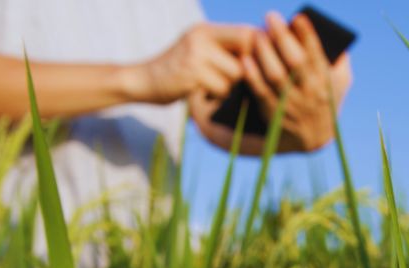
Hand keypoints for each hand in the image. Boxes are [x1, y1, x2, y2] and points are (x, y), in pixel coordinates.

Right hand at [128, 23, 256, 103]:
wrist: (142, 81)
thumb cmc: (177, 70)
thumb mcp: (199, 49)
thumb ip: (226, 48)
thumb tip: (265, 52)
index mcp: (206, 30)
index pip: (247, 32)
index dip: (258, 49)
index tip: (257, 65)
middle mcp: (201, 37)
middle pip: (247, 53)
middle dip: (247, 69)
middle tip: (236, 79)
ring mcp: (196, 55)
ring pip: (237, 74)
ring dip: (231, 86)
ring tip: (213, 86)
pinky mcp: (192, 75)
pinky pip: (223, 88)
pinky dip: (218, 96)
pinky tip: (204, 93)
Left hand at [243, 11, 352, 151]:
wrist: (314, 139)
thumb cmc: (326, 100)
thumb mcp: (341, 82)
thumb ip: (340, 60)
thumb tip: (333, 36)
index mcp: (326, 81)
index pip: (317, 54)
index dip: (307, 35)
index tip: (298, 17)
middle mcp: (310, 93)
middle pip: (295, 62)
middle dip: (282, 37)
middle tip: (270, 16)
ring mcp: (291, 104)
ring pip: (276, 76)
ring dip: (265, 52)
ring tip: (257, 34)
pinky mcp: (273, 113)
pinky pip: (261, 92)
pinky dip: (253, 76)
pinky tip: (246, 59)